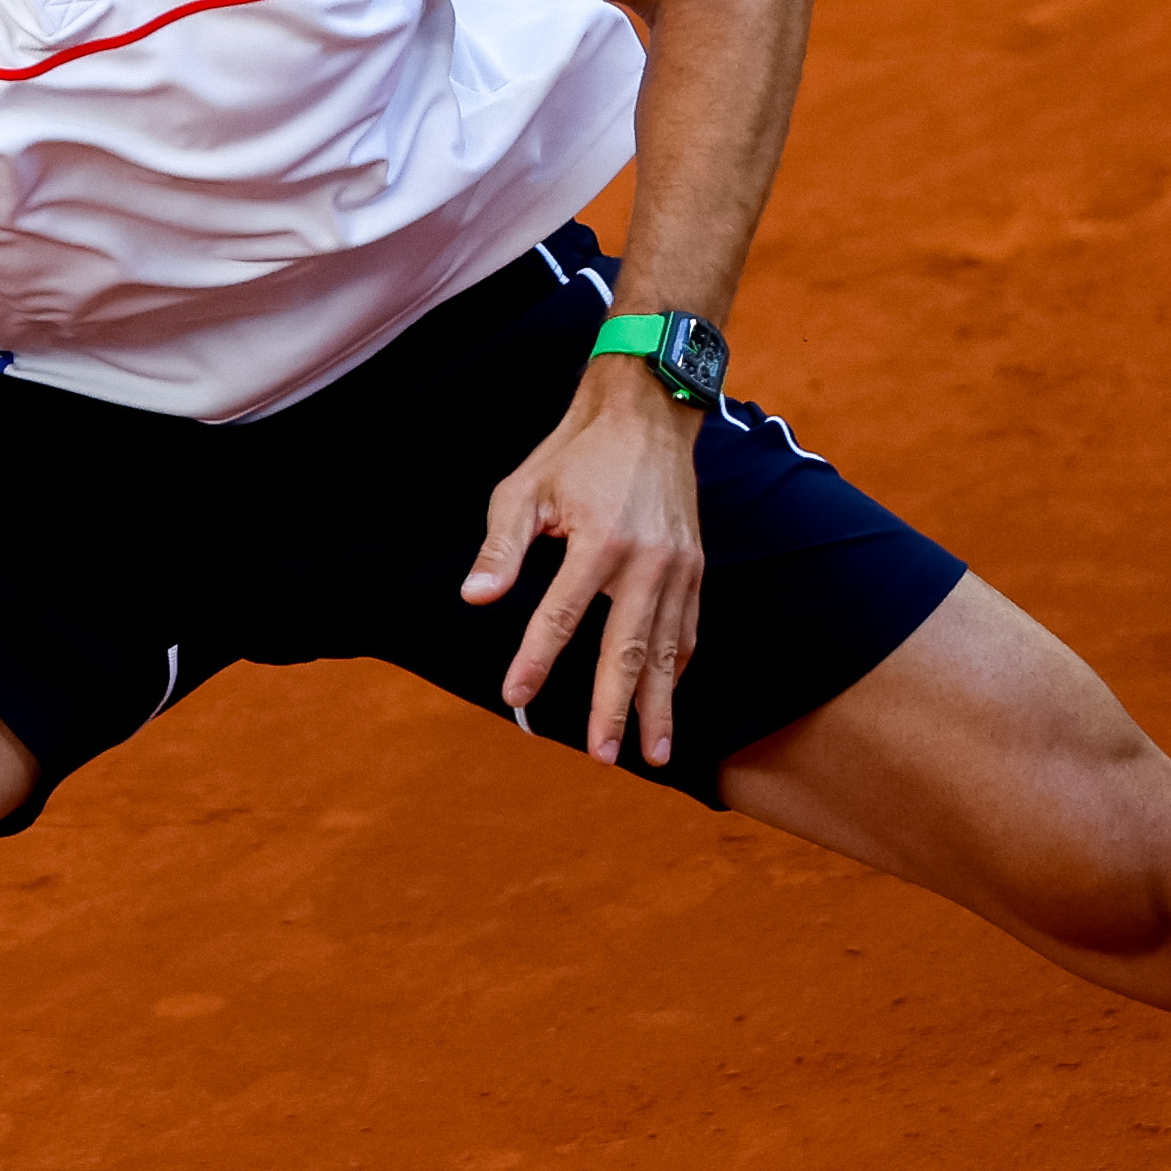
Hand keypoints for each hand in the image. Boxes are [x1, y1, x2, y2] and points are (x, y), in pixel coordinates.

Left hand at [463, 354, 708, 766]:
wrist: (648, 415)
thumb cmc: (577, 454)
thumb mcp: (525, 489)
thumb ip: (502, 548)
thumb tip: (475, 598)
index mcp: (600, 542)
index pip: (560, 616)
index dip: (536, 660)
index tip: (515, 697)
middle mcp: (646, 561)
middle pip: (626, 650)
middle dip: (613, 709)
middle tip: (602, 755)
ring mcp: (678, 567)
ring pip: (665, 650)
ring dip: (658, 705)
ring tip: (653, 752)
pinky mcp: (695, 567)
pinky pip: (687, 630)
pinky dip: (676, 669)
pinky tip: (666, 700)